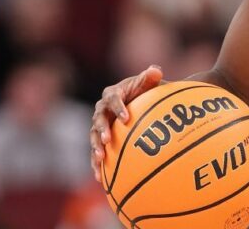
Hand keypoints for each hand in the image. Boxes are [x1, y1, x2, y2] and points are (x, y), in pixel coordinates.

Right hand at [89, 65, 163, 182]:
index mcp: (112, 94)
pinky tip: (99, 177)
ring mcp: (99, 125)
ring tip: (100, 159)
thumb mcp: (148, 83)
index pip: (113, 99)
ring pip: (93, 137)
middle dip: (101, 130)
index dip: (118, 108)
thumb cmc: (144, 90)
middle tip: (106, 140)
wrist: (139, 101)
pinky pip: (96, 151)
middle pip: (98, 119)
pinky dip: (96, 163)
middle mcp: (102, 109)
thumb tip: (156, 69)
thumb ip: (150, 77)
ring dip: (95, 147)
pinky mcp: (100, 139)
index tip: (127, 118)